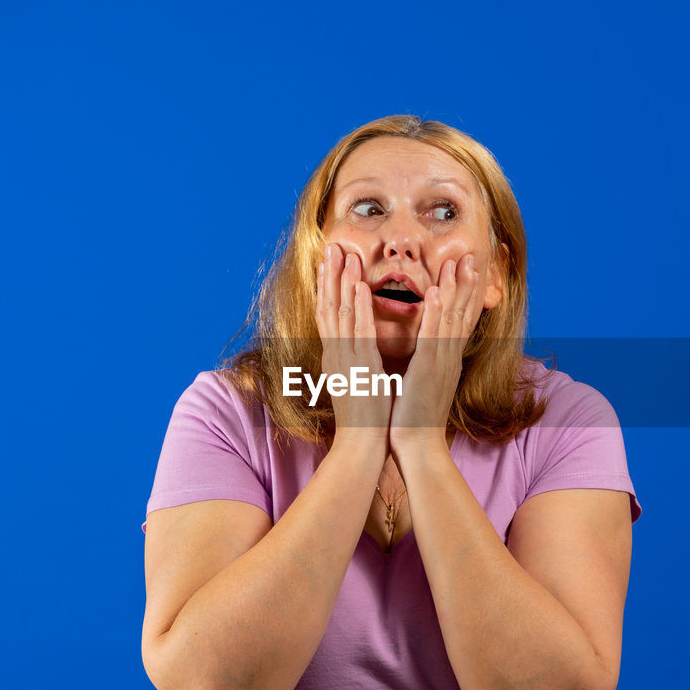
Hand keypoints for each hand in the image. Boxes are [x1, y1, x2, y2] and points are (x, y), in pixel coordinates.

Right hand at [315, 242, 391, 452]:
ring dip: (342, 281)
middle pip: (328, 306)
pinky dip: (357, 308)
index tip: (328, 263)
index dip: (327, 287)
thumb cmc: (363, 418)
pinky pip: (357, 331)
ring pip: (340, 312)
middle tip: (330, 246)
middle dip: (329, 275)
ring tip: (344, 253)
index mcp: (334, 357)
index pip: (327, 315)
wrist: (360, 444)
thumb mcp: (355, 383)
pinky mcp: (360, 366)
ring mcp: (345, 359)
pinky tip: (358, 286)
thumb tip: (355, 351)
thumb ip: (352, 364)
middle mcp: (335, 354)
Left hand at [389, 254, 484, 456]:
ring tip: (458, 262)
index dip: (466, 294)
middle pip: (462, 313)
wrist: (418, 446)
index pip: (460, 319)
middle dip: (467, 283)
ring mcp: (440, 363)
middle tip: (471, 255)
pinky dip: (435, 314)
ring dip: (454, 288)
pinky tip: (435, 294)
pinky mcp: (427, 371)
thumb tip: (428, 351)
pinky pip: (432, 337)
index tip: (469, 270)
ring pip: (451, 318)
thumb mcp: (424, 382)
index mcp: (446, 359)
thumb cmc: (415, 417)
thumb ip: (429, 363)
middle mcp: (448, 357)